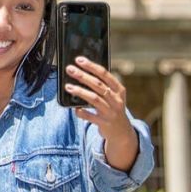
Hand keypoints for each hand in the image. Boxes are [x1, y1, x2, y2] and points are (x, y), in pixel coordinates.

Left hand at [64, 56, 138, 170]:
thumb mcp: (113, 96)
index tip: (79, 60)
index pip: (105, 74)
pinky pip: (90, 116)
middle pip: (98, 85)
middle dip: (82, 76)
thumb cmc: (112, 108)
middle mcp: (117, 100)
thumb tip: (81, 72)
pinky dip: (81, 112)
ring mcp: (111, 112)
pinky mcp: (105, 123)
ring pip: (94, 99)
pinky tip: (74, 108)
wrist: (121, 132)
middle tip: (70, 69)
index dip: (91, 66)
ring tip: (68, 86)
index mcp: (119, 90)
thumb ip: (102, 85)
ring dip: (80, 91)